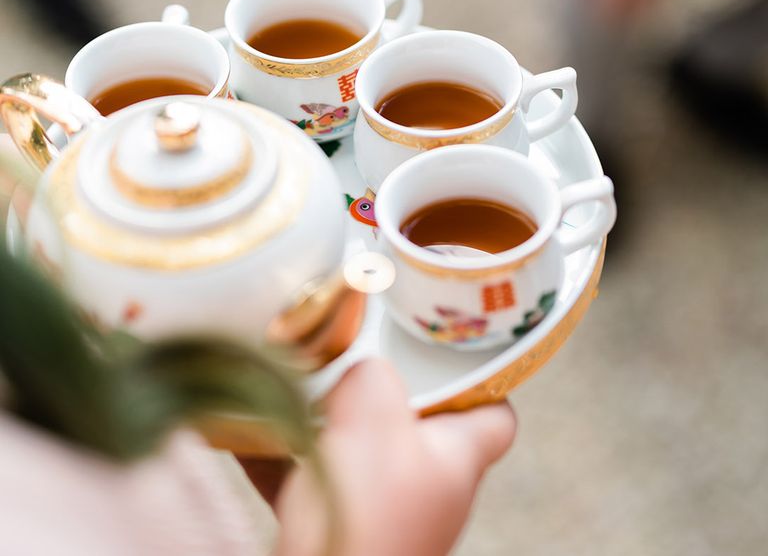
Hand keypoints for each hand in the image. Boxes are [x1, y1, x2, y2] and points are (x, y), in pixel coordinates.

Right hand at [252, 359, 515, 555]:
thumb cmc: (364, 511)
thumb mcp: (373, 417)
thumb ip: (373, 376)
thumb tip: (360, 369)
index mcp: (456, 459)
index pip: (496, 416)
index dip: (479, 380)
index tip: (441, 352)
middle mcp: (430, 489)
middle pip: (420, 425)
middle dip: (384, 391)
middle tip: (353, 358)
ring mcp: (388, 512)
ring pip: (363, 451)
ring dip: (325, 422)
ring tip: (293, 389)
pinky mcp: (344, 529)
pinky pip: (315, 480)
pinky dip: (286, 457)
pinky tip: (248, 436)